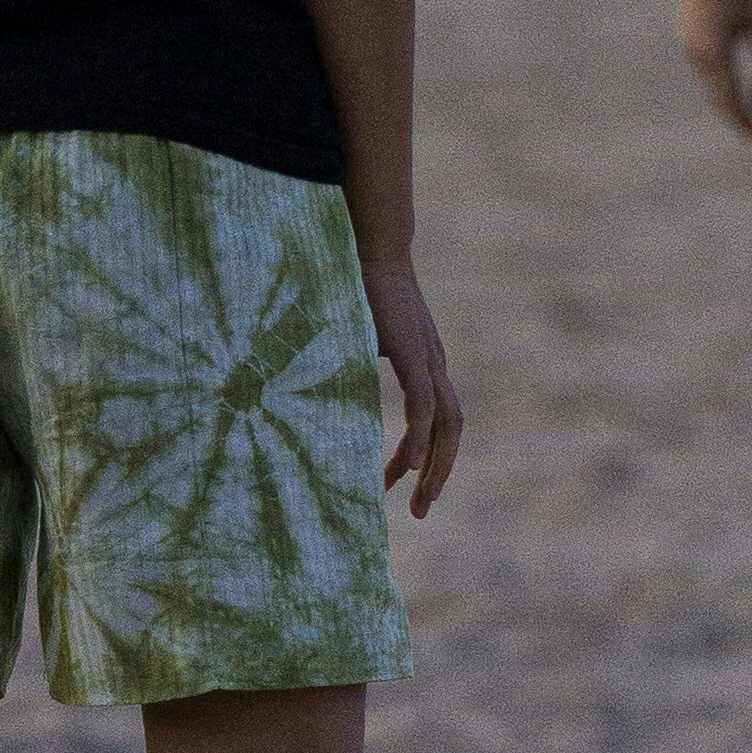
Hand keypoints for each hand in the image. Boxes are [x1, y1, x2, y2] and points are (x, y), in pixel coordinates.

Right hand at [361, 243, 465, 514]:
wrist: (367, 242)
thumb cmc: (352, 286)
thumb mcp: (349, 340)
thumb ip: (342, 368)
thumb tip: (299, 391)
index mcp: (423, 362)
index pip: (435, 417)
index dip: (422, 452)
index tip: (399, 482)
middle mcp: (434, 364)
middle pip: (452, 429)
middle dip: (439, 473)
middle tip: (419, 510)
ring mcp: (428, 359)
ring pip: (446, 424)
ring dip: (436, 466)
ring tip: (419, 500)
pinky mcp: (414, 353)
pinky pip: (423, 407)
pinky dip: (421, 439)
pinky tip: (412, 467)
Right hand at [668, 0, 751, 142]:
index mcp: (715, 52)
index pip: (729, 97)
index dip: (742, 119)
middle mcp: (696, 52)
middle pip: (715, 94)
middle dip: (732, 113)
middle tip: (750, 130)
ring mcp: (688, 42)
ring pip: (708, 80)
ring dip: (723, 96)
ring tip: (739, 109)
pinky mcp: (687, 32)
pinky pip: (702, 65)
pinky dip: (716, 79)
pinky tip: (725, 80)